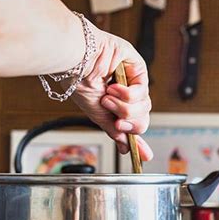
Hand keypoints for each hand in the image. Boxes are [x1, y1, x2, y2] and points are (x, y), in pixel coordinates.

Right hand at [64, 24, 153, 160]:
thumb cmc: (78, 83)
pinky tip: (114, 88)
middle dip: (129, 123)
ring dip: (124, 107)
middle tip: (117, 122)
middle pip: (142, 118)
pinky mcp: (138, 67)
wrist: (73, 62)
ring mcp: (134, 80)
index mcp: (117, 104)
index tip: (145, 156)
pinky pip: (142, 90)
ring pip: (144, 107)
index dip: (139, 140)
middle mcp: (127, 93)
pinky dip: (127, 94)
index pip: (134, 124)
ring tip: (107, 99)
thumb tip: (126, 150)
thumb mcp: (98, 115)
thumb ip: (115, 132)